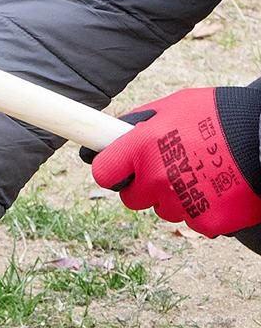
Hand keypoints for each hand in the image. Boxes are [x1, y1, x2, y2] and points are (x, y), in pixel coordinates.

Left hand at [81, 87, 260, 237]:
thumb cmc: (223, 115)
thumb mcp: (177, 106)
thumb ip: (140, 124)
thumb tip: (109, 135)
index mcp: (144, 146)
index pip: (104, 173)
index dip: (113, 171)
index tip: (121, 170)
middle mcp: (157, 177)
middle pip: (132, 198)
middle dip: (146, 186)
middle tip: (172, 168)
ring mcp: (181, 203)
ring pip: (163, 210)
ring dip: (176, 197)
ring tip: (204, 172)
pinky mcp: (205, 221)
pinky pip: (192, 220)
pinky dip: (203, 208)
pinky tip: (219, 188)